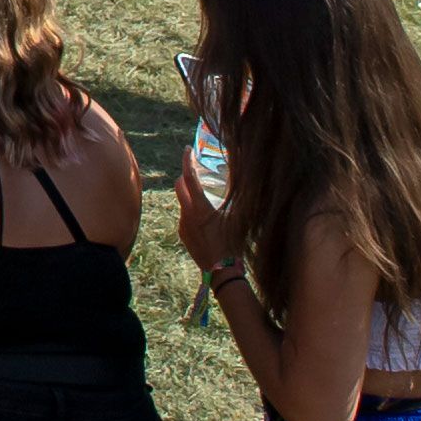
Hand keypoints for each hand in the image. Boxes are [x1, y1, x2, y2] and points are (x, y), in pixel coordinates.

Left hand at [170, 141, 236, 268]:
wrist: (222, 270)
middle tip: (195, 173)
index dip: (187, 160)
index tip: (187, 149)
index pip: (189, 177)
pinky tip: (207, 222)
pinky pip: (185, 218)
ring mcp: (183, 225)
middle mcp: (187, 213)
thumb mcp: (237, 216)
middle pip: (179, 186)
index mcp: (200, 206)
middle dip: (185, 177)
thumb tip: (241, 181)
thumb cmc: (233, 242)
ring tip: (208, 203)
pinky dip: (192, 213)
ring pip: (183, 203)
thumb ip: (234, 198)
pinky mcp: (182, 235)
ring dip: (191, 198)